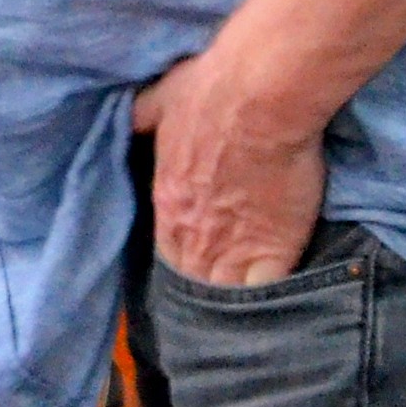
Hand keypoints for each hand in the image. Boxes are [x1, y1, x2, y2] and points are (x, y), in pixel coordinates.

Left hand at [131, 45, 330, 287]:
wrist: (258, 96)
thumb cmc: (210, 91)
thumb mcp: (161, 100)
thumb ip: (143, 115)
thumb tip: (128, 115)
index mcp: (166, 202)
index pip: (167, 249)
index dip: (183, 259)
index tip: (198, 260)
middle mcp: (191, 233)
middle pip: (194, 279)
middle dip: (206, 289)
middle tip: (222, 297)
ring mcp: (230, 246)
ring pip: (226, 295)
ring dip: (234, 303)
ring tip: (247, 315)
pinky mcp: (273, 250)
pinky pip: (266, 292)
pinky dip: (269, 302)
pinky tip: (277, 308)